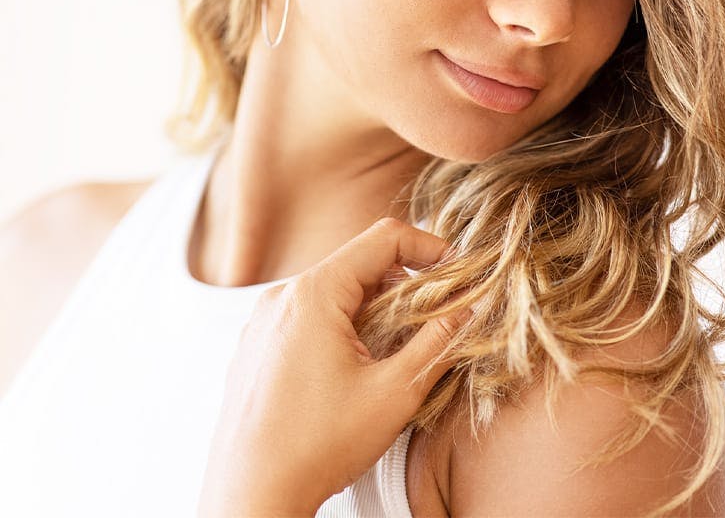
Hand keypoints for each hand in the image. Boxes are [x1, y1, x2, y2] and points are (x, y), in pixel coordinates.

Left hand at [196, 217, 469, 516]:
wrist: (250, 497)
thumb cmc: (317, 447)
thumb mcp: (394, 392)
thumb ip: (438, 342)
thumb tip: (469, 310)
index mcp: (314, 293)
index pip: (383, 238)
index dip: (428, 246)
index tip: (456, 273)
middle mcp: (282, 296)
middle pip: (357, 262)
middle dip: (403, 282)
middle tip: (434, 316)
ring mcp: (263, 321)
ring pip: (333, 289)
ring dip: (373, 306)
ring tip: (396, 347)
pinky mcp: (257, 345)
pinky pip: (307, 313)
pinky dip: (342, 323)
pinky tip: (356, 365)